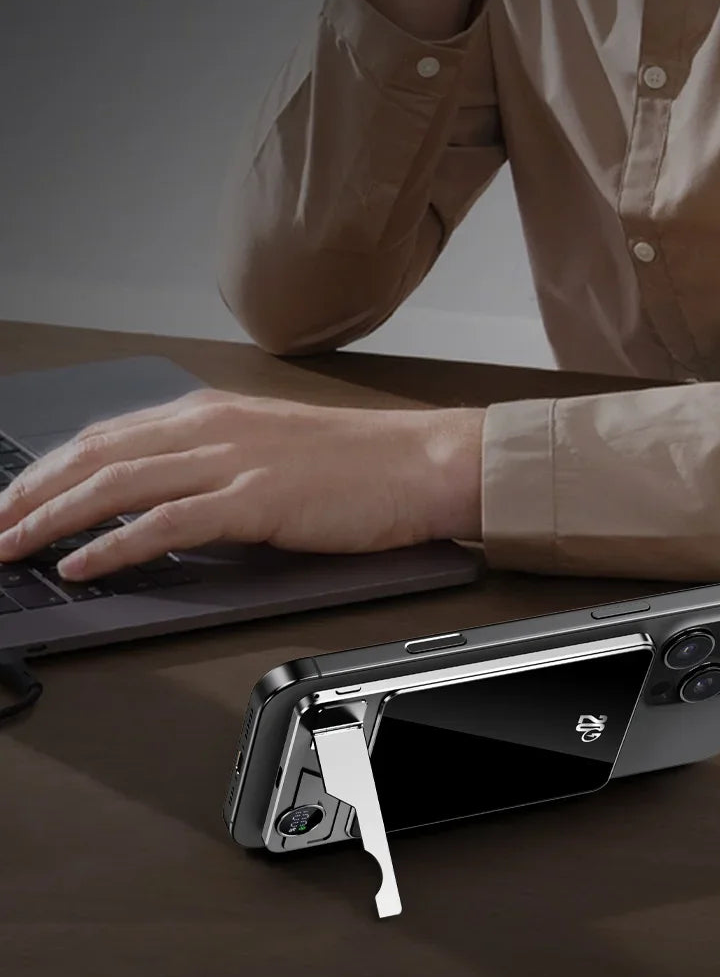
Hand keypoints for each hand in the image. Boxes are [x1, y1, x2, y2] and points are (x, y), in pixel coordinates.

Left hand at [0, 389, 484, 580]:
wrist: (422, 463)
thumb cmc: (359, 463)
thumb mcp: (268, 448)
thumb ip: (211, 465)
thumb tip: (155, 501)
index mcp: (210, 412)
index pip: (106, 436)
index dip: (48, 470)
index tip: (12, 499)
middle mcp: (210, 427)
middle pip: (94, 456)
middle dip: (30, 495)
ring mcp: (230, 461)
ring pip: (115, 485)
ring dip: (51, 520)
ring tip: (11, 548)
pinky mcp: (253, 500)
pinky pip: (164, 524)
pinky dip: (113, 545)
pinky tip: (82, 564)